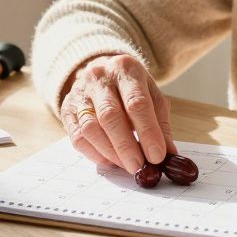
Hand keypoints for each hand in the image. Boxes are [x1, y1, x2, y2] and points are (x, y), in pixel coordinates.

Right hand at [60, 54, 176, 173]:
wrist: (102, 73)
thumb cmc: (131, 88)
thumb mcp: (152, 96)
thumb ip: (160, 125)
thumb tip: (169, 156)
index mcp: (126, 69)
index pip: (137, 102)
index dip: (148, 132)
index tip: (157, 156)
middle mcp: (99, 77)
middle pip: (110, 116)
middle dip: (126, 146)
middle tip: (139, 167)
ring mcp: (80, 93)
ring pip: (91, 128)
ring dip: (110, 152)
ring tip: (127, 165)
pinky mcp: (67, 109)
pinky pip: (77, 137)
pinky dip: (95, 153)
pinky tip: (110, 160)